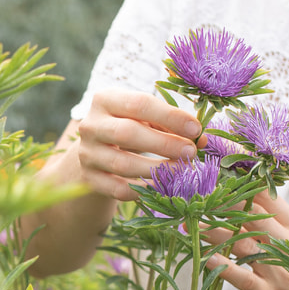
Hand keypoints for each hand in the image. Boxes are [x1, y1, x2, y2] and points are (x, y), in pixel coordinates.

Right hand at [73, 88, 201, 200]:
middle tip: (190, 152)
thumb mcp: (146, 118)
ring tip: (182, 170)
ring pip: (122, 164)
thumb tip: (202, 139)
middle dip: (164, 144)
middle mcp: (91, 125)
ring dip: (157, 169)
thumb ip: (171, 124)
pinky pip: (118, 189)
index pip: (139, 104)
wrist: (96, 150)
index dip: (170, 117)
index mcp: (106, 100)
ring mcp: (87, 153)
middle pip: (127, 133)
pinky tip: (163, 186)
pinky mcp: (89, 178)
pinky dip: (143, 189)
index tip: (195, 129)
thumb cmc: (130, 126)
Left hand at [203, 190, 288, 289]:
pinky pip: (242, 277)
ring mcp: (278, 270)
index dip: (245, 185)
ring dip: (216, 233)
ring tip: (193, 223)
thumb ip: (268, 221)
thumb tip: (238, 194)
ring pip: (244, 244)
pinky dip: (223, 266)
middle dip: (227, 204)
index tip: (220, 176)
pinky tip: (204, 258)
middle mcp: (287, 245)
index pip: (270, 198)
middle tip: (201, 193)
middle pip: (256, 217)